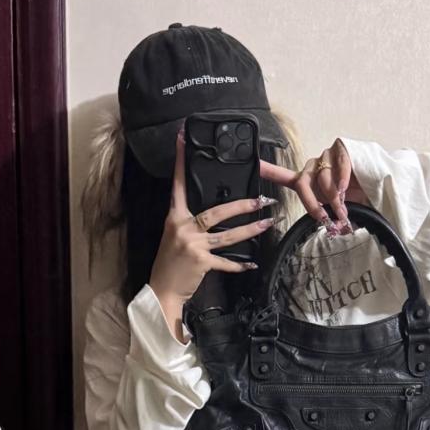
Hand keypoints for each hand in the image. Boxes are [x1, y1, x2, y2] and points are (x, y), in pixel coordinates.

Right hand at [149, 127, 276, 317]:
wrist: (162, 289)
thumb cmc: (169, 263)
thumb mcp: (174, 236)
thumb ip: (190, 223)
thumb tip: (211, 213)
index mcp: (175, 217)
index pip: (179, 185)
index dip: (181, 162)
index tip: (184, 139)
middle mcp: (184, 228)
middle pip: (217, 211)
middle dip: (242, 206)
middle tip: (261, 199)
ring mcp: (193, 246)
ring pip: (227, 235)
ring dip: (250, 229)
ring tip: (268, 222)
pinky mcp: (201, 262)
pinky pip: (226, 261)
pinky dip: (239, 264)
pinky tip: (252, 264)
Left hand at [259, 137, 367, 231]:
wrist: (379, 183)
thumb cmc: (358, 198)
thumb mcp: (342, 213)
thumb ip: (335, 220)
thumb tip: (335, 230)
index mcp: (308, 181)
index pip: (284, 176)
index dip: (269, 171)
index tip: (256, 166)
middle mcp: (314, 167)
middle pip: (303, 182)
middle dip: (312, 203)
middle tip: (324, 218)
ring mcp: (326, 156)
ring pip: (322, 176)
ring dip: (333, 195)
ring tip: (343, 206)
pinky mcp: (340, 148)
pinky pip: (338, 164)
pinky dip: (341, 177)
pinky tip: (345, 187)